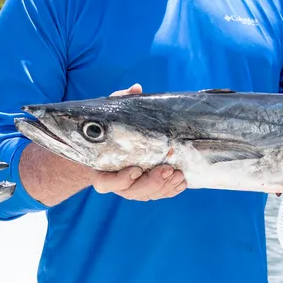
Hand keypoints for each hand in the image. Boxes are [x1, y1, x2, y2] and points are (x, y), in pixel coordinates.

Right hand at [92, 83, 184, 199]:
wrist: (106, 145)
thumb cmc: (109, 128)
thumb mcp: (110, 112)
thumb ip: (119, 101)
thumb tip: (136, 89)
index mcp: (101, 169)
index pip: (107, 182)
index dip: (121, 180)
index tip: (136, 169)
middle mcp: (115, 183)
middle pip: (132, 191)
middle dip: (152, 182)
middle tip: (167, 169)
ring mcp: (130, 187)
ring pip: (147, 194)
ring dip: (164, 187)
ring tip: (178, 175)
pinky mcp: (144, 188)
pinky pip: (157, 194)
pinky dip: (170, 190)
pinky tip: (181, 181)